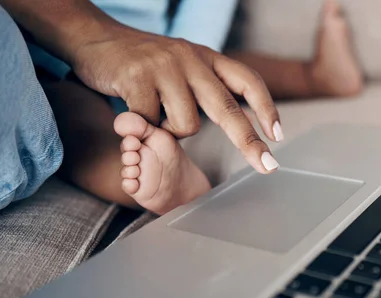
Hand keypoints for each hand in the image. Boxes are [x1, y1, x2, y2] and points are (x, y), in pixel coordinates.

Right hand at [71, 27, 281, 172]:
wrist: (94, 39)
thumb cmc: (144, 63)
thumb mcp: (183, 65)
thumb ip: (207, 88)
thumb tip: (238, 125)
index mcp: (207, 58)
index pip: (247, 80)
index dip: (266, 108)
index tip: (277, 135)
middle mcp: (191, 60)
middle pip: (228, 110)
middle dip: (249, 143)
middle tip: (267, 167)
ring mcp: (164, 68)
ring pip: (188, 125)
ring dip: (173, 132)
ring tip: (156, 115)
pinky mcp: (137, 79)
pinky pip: (153, 125)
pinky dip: (146, 129)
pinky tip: (136, 111)